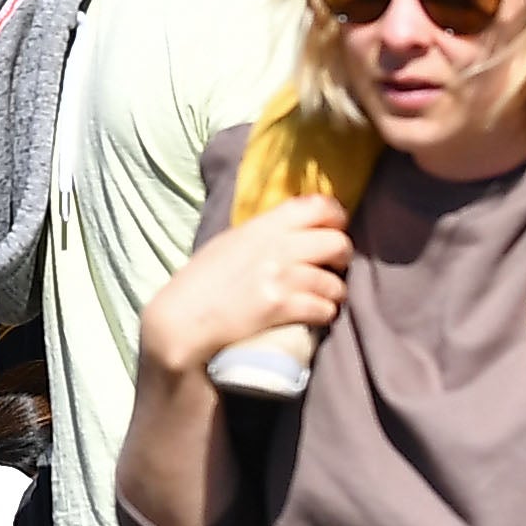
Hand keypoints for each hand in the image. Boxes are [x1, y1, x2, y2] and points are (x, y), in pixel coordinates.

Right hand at [138, 197, 352, 382]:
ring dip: (335, 291)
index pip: (316, 206)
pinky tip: (318, 314)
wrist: (183, 320)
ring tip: (326, 296)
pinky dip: (325, 313)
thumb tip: (295, 229)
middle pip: (336, 242)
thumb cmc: (201, 282)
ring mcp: (280, 278)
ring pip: (334, 281)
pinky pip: (324, 308)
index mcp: (262, 226)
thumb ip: (263, 233)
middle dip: (342, 256)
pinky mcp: (281, 308)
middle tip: (334, 266)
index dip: (336, 216)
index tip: (336, 227)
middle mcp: (276, 248)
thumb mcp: (230, 243)